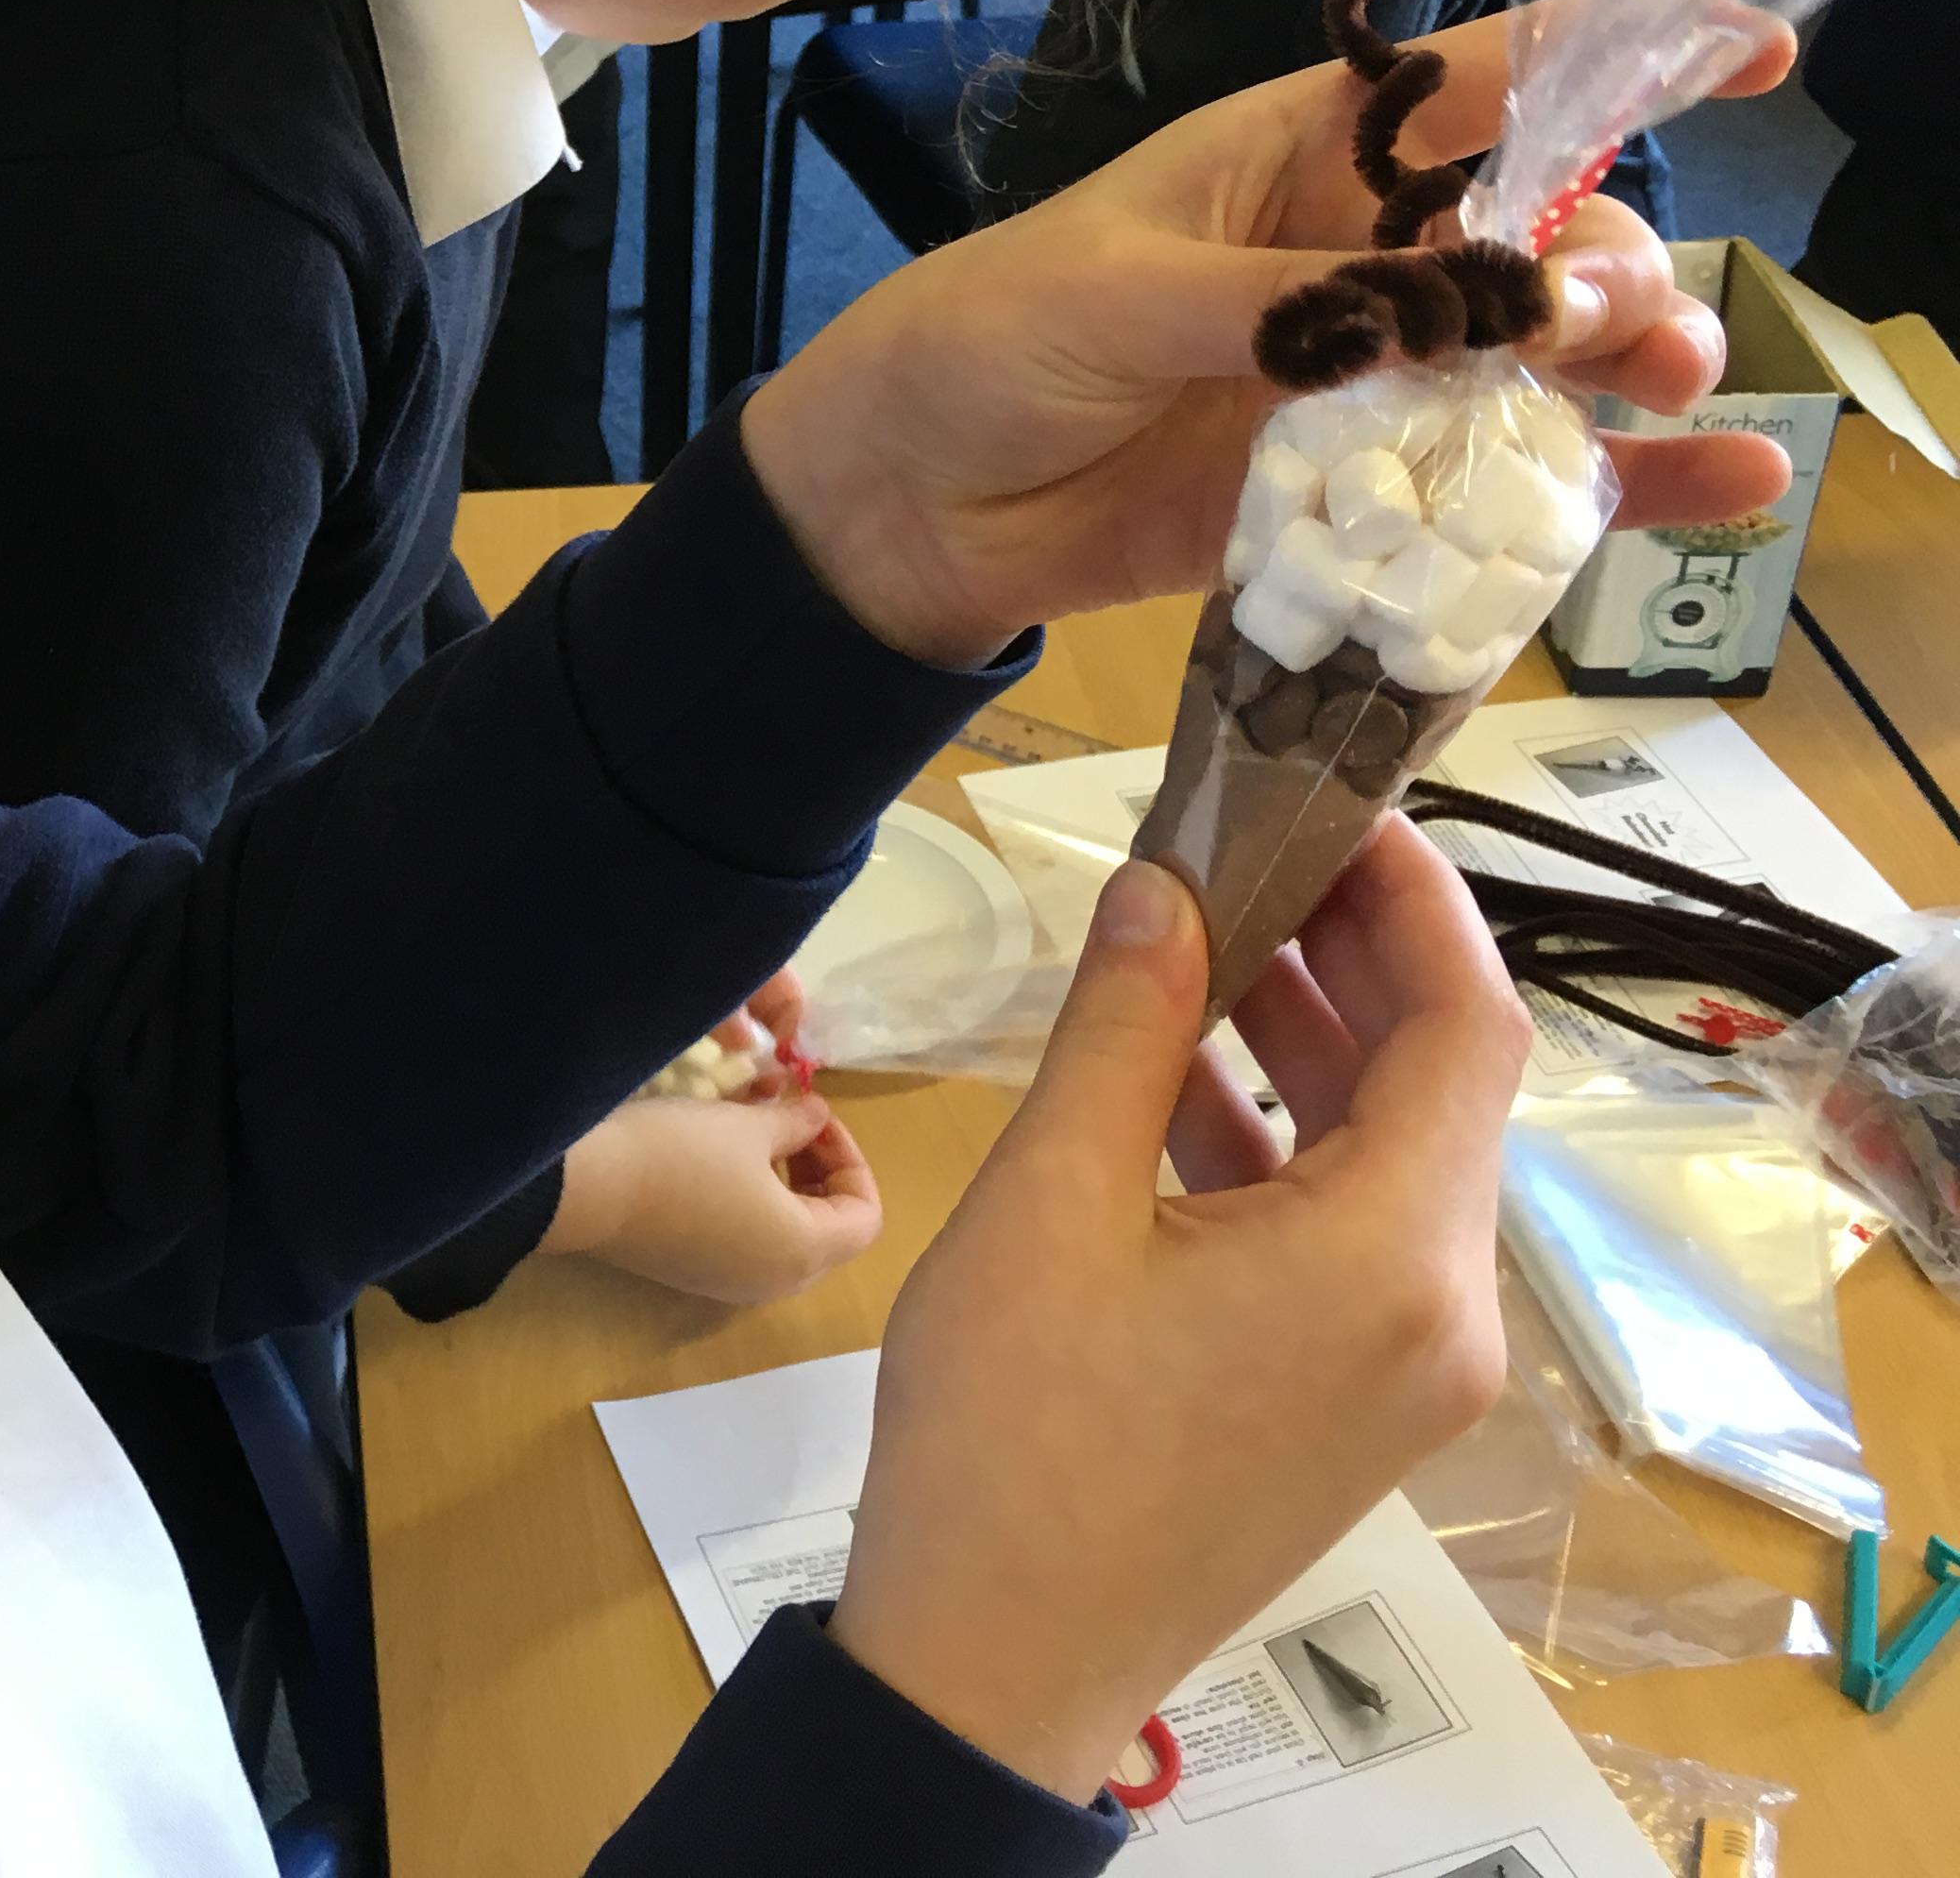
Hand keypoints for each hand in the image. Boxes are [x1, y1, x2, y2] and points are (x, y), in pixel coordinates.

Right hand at [544, 1083, 881, 1305]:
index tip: (814, 1116)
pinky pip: (749, 1244)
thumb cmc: (682, 1154)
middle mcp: (777, 1281)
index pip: (865, 1215)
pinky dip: (754, 1204)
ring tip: (754, 1132)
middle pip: (830, 1230)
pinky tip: (720, 1160)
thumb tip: (816, 1117)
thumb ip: (797, 1124)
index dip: (851, 1158)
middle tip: (791, 1122)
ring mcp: (733, 1284)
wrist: (590, 1188)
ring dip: (786, 1184)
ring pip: (787, 1237)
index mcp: (804, 1250)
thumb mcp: (748, 1127)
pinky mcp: (696, 1275)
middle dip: (819, 1170)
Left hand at [738, 3, 1802, 662]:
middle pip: (1549, 233)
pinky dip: (1621, 484)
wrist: (899, 502)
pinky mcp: (1363, 492)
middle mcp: (1363, 258)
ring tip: (1664, 387)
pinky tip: (1725, 481)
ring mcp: (1373, 378)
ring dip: (1636, 360)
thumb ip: (1269, 305)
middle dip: (1613, 260)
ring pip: (1551, 355)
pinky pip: (1509, 481)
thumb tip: (1421, 315)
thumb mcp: (1111, 293)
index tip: (1749, 51)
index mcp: (1302, 157)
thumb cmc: (983, 344)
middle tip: (1604, 323)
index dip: (1624, 52)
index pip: (1488, 79)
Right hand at [828, 833, 1525, 1799]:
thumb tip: (1159, 886)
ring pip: (1393, 1158)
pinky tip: (1172, 1077)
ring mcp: (1407, 1369)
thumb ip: (1123, 1026)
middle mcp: (1442, 1311)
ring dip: (1308, 1043)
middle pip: (1440, 1086)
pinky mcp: (1355, 1402)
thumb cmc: (1014, 1439)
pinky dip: (1283, 1142)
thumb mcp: (1049, 1203)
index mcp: (1393, 1257)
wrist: (998, 1661)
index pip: (1469, 1025)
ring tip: (1193, 940)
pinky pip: (1353, 1234)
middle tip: (1245, 848)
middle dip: (1349, 955)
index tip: (1336, 807)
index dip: (1416, 898)